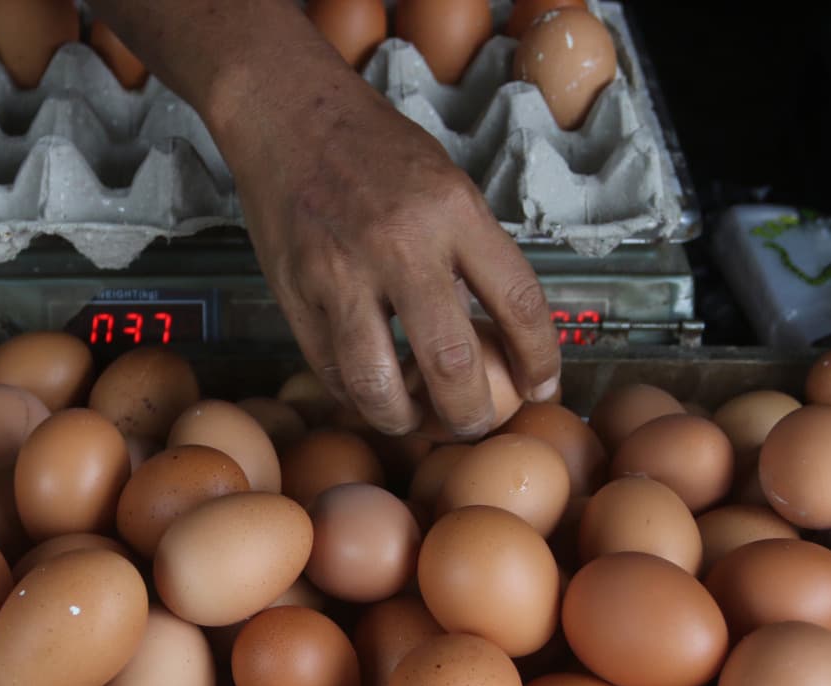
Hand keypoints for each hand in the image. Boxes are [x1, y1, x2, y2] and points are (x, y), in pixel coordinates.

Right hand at [223, 76, 559, 437]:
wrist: (289, 116)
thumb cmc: (377, 152)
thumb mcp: (446, 185)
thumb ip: (473, 255)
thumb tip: (505, 340)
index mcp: (453, 211)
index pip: (517, 301)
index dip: (539, 359)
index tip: (541, 389)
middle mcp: (398, 244)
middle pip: (450, 362)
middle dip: (470, 414)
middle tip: (474, 424)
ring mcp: (340, 273)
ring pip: (378, 383)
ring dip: (405, 421)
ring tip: (416, 420)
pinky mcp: (295, 293)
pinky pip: (331, 370)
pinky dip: (356, 396)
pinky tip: (371, 393)